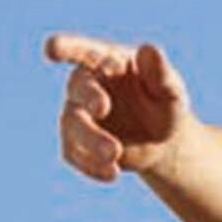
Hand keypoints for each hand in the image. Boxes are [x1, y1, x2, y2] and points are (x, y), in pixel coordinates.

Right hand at [42, 32, 194, 181]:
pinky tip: (112, 173)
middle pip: (79, 89)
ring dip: (91, 139)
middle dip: (89, 97)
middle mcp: (86, 84)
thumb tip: (149, 49)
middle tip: (103, 108)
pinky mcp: (75, 143)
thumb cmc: (164, 104)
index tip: (51, 47)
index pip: (83, 50)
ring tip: (115, 154)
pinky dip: (91, 165)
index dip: (66, 47)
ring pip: (72, 125)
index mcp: (105, 61)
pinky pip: (73, 153)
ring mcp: (77, 113)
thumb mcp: (170, 90)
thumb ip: (160, 73)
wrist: (161, 140)